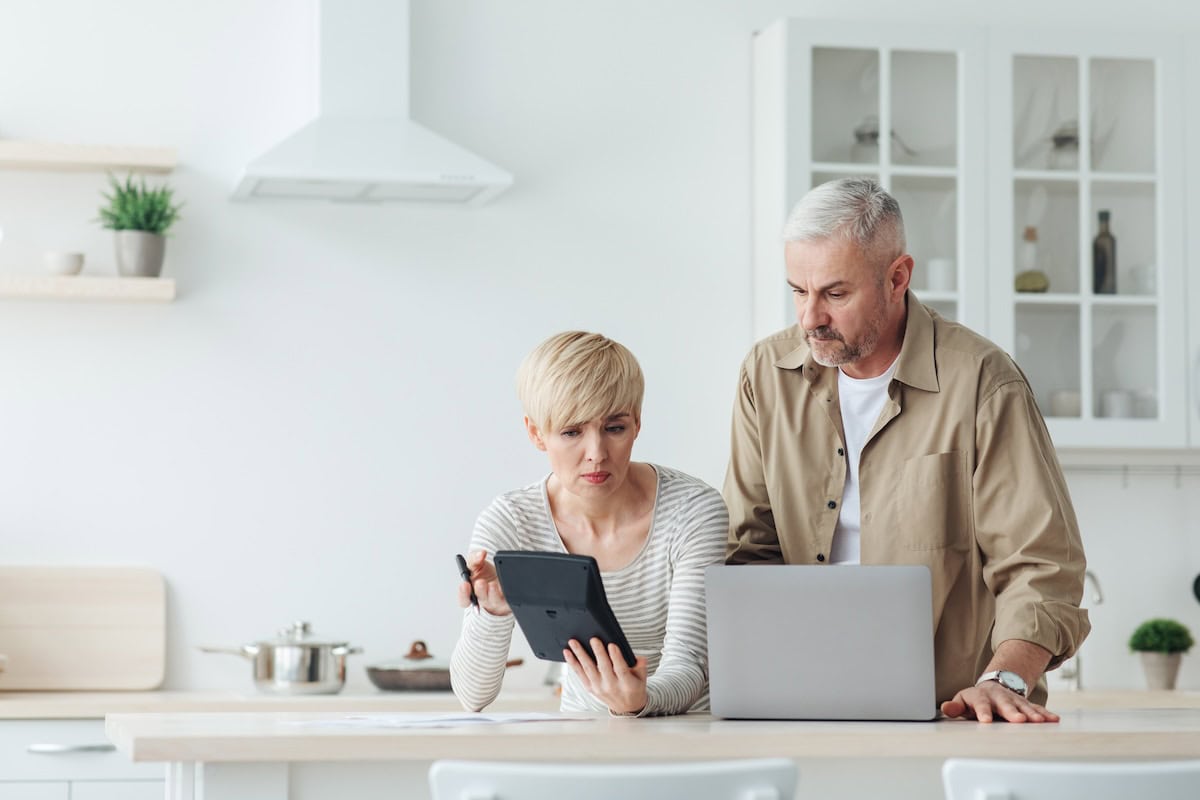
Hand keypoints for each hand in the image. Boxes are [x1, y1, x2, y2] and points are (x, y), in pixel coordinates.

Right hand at [457, 549, 510, 615]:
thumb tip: (481, 554)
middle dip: (480, 591)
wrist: (501, 574)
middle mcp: (484, 599)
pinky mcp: (509, 600)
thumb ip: (474, 558)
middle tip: (480, 582)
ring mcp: (497, 601)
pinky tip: (507, 586)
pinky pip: (510, 598)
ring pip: (494, 600)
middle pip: (480, 599)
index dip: (463, 593)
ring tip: (492, 584)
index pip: (464, 599)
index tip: (464, 584)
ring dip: (493, 592)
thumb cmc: (485, 573)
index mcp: (471, 593)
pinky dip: (509, 592)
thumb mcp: (476, 564)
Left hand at [564, 637, 647, 714]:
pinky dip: (573, 663)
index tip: (612, 645)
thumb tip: (636, 656)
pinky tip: (568, 653)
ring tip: (573, 642)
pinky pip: (580, 674)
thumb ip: (640, 665)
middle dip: (598, 652)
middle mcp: (612, 687)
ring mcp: (599, 688)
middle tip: (593, 639)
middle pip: (603, 668)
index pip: (621, 670)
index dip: (616, 657)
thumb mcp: (642, 677)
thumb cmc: (634, 687)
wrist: (627, 707)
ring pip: (588, 669)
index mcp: (627, 684)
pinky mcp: (590, 688)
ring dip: (580, 655)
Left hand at [940, 681, 1059, 722]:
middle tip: (1019, 720)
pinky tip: (1053, 719)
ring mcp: (1013, 699)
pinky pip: (1036, 708)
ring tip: (1039, 721)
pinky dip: (1045, 714)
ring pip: (1024, 706)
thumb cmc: (976, 700)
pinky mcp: (1025, 704)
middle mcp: (999, 696)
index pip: (981, 704)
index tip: (986, 721)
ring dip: (1032, 714)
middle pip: (1005, 704)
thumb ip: (955, 707)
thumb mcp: (963, 701)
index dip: (983, 712)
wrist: (993, 687)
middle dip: (1012, 712)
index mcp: (981, 696)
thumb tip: (945, 708)